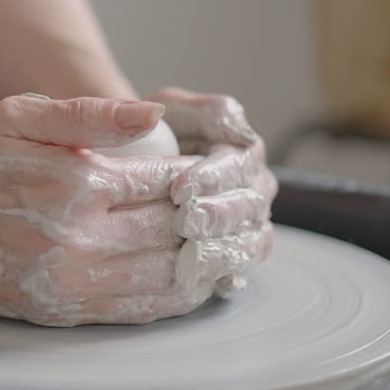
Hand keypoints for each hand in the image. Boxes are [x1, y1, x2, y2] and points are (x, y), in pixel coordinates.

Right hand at [0, 94, 258, 326]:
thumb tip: (152, 114)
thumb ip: (89, 113)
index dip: (201, 176)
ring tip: (234, 246)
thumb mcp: (21, 114)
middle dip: (213, 219)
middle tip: (242, 207)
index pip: (165, 182)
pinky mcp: (59, 311)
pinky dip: (175, 297)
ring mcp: (67, 283)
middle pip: (174, 231)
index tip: (219, 170)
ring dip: (206, 262)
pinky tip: (195, 282)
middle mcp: (74, 240)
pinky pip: (135, 310)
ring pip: (164, 278)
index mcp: (72, 184)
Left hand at [146, 88, 277, 296]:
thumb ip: (206, 111)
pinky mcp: (236, 255)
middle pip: (249, 206)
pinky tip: (205, 282)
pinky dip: (225, 275)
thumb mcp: (174, 107)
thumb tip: (238, 130)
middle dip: (217, 216)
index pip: (239, 164)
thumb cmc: (154, 131)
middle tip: (184, 224)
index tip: (179, 188)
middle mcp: (255, 188)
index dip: (212, 177)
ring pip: (253, 242)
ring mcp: (250, 225)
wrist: (134, 163)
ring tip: (192, 257)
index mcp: (245, 150)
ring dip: (223, 249)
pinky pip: (240, 269)